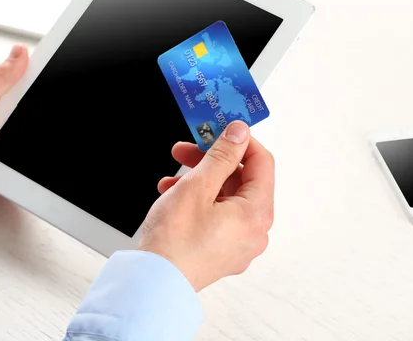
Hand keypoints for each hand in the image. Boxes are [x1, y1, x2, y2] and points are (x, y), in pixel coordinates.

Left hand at [0, 45, 28, 207]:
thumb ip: (1, 77)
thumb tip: (20, 53)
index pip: (9, 84)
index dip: (27, 85)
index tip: (42, 87)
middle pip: (16, 113)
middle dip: (20, 121)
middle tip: (8, 125)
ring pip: (14, 139)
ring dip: (12, 146)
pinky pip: (8, 162)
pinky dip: (9, 165)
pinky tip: (3, 164)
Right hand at [138, 121, 274, 291]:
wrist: (151, 284)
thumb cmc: (173, 242)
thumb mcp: (198, 186)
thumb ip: (222, 155)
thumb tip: (239, 133)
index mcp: (256, 215)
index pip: (261, 162)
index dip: (240, 140)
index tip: (221, 128)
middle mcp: (253, 232)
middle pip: (241, 181)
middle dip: (211, 161)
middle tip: (187, 149)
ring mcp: (237, 245)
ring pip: (225, 198)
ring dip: (200, 180)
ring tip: (173, 176)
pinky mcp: (220, 252)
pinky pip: (216, 216)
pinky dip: (197, 201)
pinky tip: (173, 196)